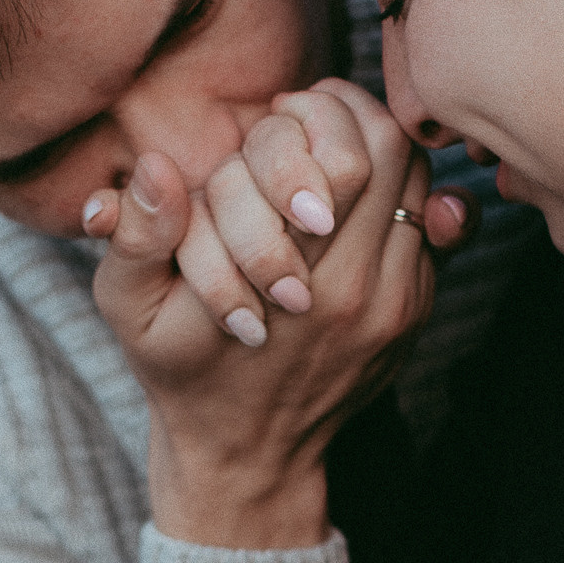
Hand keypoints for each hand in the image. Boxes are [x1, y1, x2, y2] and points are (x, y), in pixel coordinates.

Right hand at [82, 81, 474, 341]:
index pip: (352, 160)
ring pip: (422, 186)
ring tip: (331, 147)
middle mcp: (360, 293)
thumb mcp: (130, 309)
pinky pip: (433, 229)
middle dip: (354, 117)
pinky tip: (357, 195)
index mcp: (297, 283)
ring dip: (381, 152)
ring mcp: (397, 307)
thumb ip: (139, 236)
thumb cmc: (181, 367)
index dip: (320, 113)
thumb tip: (156, 169)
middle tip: (312, 114)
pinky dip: (401, 196)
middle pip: (397, 158)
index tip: (284, 111)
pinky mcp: (414, 314)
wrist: (246, 450)